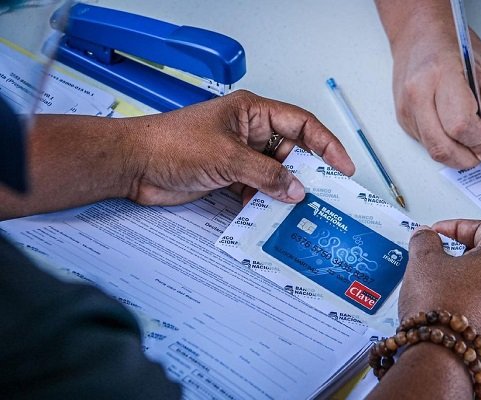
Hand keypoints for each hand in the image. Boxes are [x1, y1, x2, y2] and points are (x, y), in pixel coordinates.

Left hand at [125, 90, 354, 204]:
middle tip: (324, 194)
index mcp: (253, 112)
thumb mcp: (228, 157)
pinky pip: (257, 188)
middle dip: (306, 173)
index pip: (301, 124)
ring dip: (283, 191)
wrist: (135, 165)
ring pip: (275, 173)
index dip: (326, 144)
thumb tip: (296, 189)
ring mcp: (238, 154)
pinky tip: (269, 214)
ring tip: (298, 210)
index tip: (343, 165)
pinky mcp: (228, 175)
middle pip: (291, 151)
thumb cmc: (172, 144)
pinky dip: (264, 201)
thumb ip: (266, 174)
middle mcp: (249, 131)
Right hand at [377, 1, 480, 168]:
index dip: (480, 143)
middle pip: (442, 146)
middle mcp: (417, 93)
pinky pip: (426, 145)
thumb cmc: (454, 46)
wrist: (419, 35)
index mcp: (441, 74)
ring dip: (457, 154)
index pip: (460, 125)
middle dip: (467, 158)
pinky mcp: (402, 120)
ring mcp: (406, 109)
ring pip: (433, 151)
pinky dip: (445, 145)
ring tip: (471, 140)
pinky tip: (453, 131)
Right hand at [398, 219, 480, 364]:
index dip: (457, 226)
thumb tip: (426, 236)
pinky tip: (449, 313)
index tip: (439, 233)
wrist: (442, 357)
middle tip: (440, 259)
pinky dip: (472, 308)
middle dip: (463, 256)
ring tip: (441, 289)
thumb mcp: (423, 261)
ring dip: (468, 283)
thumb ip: (425, 240)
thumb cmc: (440, 308)